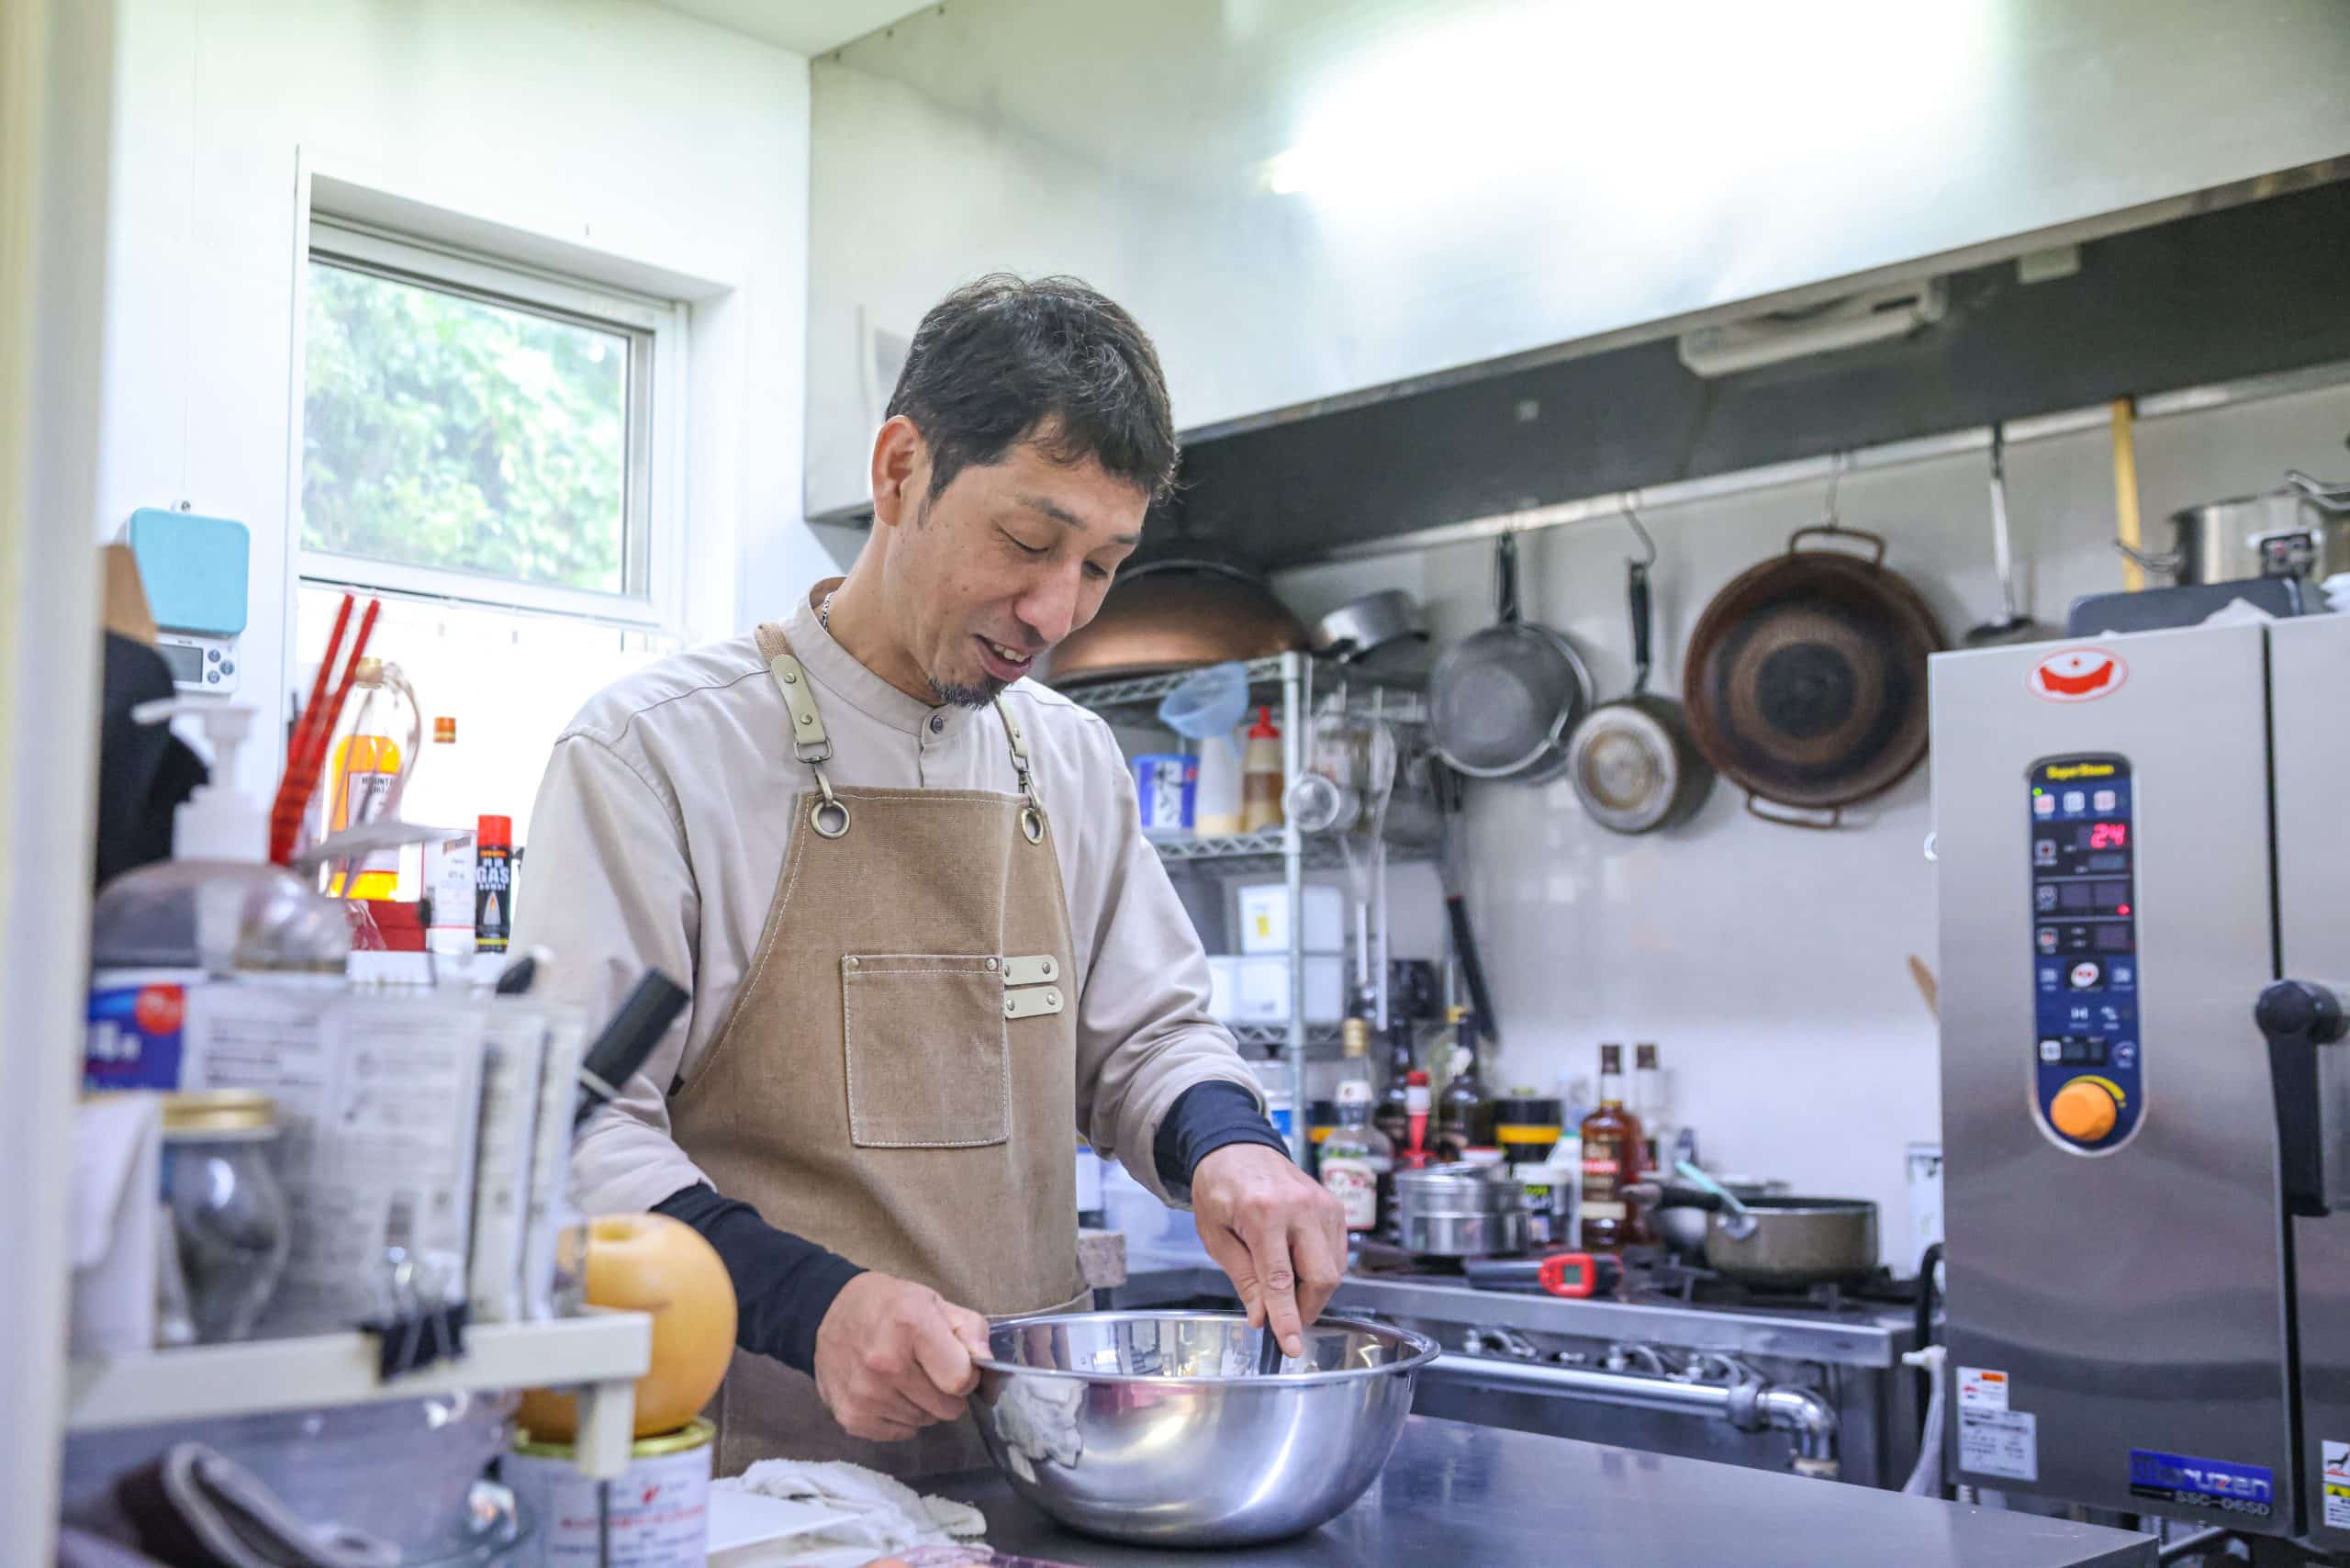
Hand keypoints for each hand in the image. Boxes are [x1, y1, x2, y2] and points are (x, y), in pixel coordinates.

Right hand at [813, 1272, 990, 1441]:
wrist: (829, 1312)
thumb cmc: (890, 1307)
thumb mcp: (935, 1303)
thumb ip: (970, 1330)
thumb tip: (986, 1363)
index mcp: (912, 1327)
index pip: (960, 1380)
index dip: (967, 1375)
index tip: (956, 1363)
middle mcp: (886, 1365)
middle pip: (946, 1408)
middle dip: (947, 1392)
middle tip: (931, 1371)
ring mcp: (865, 1395)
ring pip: (923, 1422)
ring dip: (922, 1405)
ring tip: (905, 1377)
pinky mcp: (851, 1417)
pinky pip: (899, 1433)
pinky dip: (900, 1417)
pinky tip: (888, 1392)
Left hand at [1190, 1143, 1347, 1357]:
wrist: (1237, 1147)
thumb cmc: (1220, 1189)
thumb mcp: (1215, 1236)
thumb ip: (1243, 1277)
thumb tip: (1261, 1318)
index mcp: (1263, 1212)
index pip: (1280, 1279)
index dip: (1287, 1318)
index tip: (1292, 1346)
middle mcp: (1300, 1206)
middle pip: (1321, 1276)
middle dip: (1306, 1308)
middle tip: (1285, 1318)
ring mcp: (1323, 1204)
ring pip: (1335, 1269)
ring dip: (1313, 1290)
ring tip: (1286, 1285)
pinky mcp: (1335, 1206)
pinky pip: (1338, 1253)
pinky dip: (1322, 1270)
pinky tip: (1298, 1266)